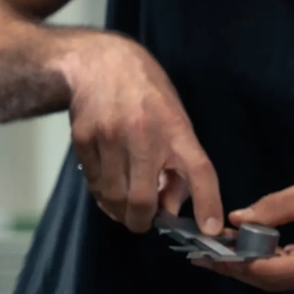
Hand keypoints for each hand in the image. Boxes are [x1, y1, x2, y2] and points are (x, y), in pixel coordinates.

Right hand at [61, 32, 221, 234]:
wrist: (101, 63)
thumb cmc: (147, 95)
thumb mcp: (175, 122)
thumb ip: (177, 166)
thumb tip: (169, 210)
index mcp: (175, 128)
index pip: (199, 170)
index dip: (207, 203)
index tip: (209, 230)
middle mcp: (143, 134)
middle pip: (142, 200)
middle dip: (143, 221)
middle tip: (146, 219)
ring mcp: (110, 137)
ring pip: (114, 198)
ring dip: (121, 212)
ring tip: (126, 203)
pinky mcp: (83, 140)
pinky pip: (94, 185)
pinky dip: (103, 196)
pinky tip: (110, 185)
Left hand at [210, 173, 293, 293]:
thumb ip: (276, 206)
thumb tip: (238, 220)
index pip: (280, 270)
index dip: (244, 265)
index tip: (214, 254)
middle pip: (275, 281)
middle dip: (238, 269)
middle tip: (204, 254)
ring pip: (281, 282)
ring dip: (249, 268)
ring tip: (219, 251)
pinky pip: (291, 278)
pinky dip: (267, 267)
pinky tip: (246, 254)